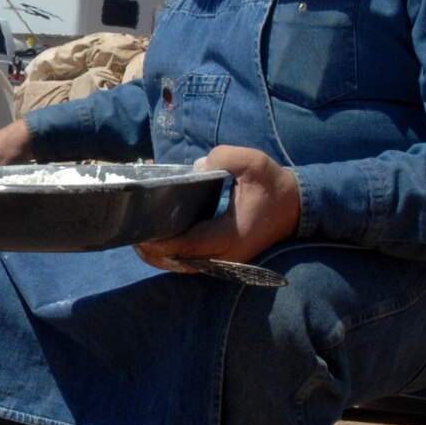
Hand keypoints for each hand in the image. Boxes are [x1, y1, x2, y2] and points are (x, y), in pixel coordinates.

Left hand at [136, 145, 299, 273]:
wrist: (296, 206)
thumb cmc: (273, 184)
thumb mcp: (254, 162)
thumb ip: (226, 157)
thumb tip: (198, 165)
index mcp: (230, 235)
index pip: (187, 245)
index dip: (160, 242)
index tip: (139, 232)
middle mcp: (226, 255)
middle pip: (179, 261)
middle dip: (152, 251)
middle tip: (128, 234)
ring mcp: (226, 260)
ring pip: (184, 266)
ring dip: (160, 256)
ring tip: (137, 238)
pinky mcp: (224, 258)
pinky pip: (192, 263)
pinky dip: (173, 256)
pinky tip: (156, 242)